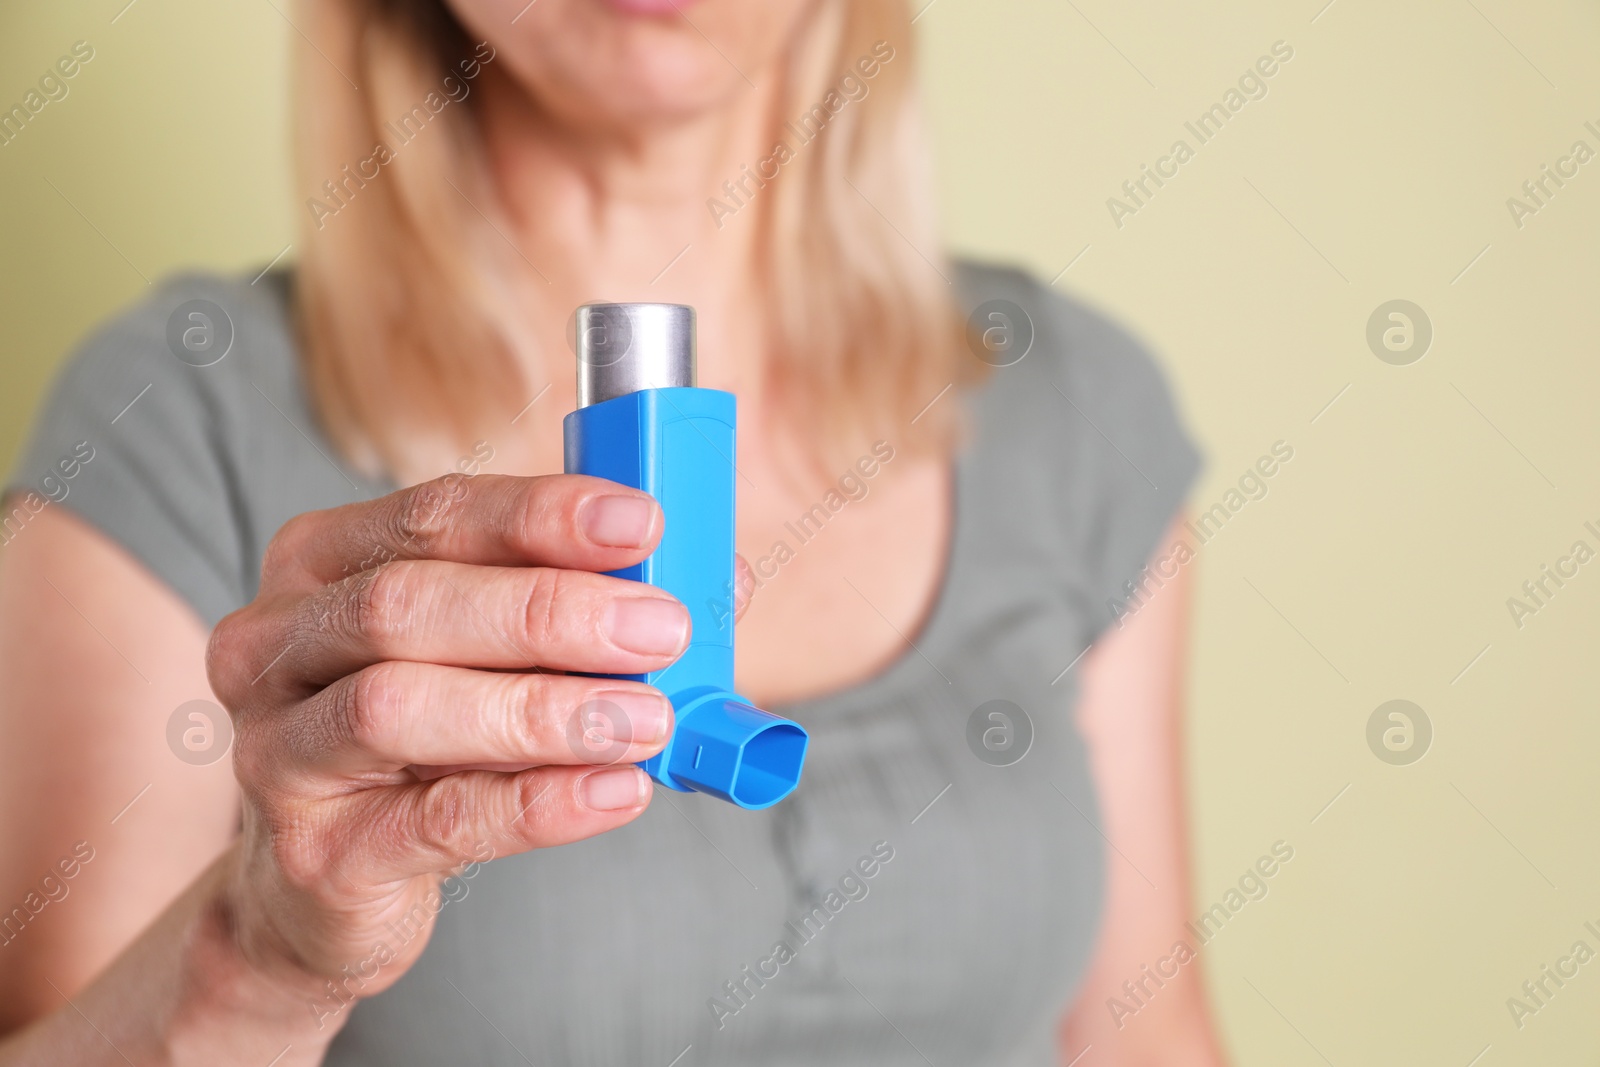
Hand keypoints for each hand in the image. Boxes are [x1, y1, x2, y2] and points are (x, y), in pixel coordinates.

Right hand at [204, 474, 698, 1026]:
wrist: (321, 892)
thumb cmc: (425, 746)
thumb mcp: (493, 660)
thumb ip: (591, 611)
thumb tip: (722, 582)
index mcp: (321, 564)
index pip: (432, 514)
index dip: (541, 514)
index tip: (643, 523)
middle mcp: (277, 644)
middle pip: (408, 601)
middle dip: (550, 610)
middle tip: (661, 628)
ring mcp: (278, 750)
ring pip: (401, 708)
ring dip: (543, 709)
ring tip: (647, 720)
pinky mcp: (313, 853)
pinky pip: (434, 820)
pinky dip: (537, 804)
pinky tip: (615, 792)